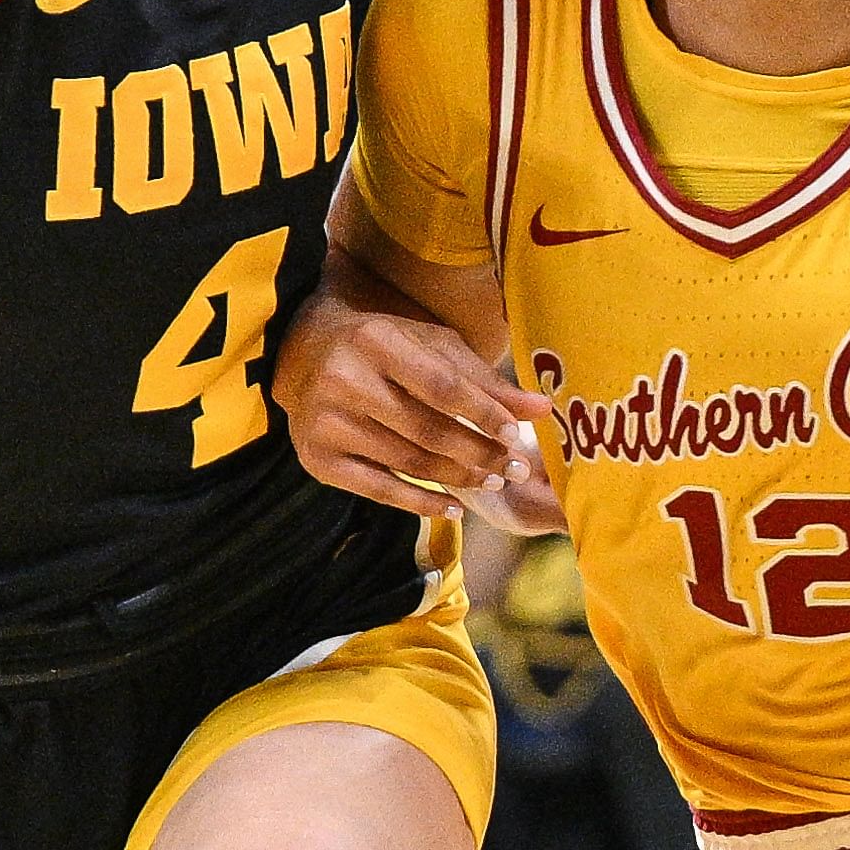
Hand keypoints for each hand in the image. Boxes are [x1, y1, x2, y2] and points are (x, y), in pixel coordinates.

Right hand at [278, 284, 550, 526]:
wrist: (305, 355)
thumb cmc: (387, 348)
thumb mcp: (432, 348)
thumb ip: (484, 380)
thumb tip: (544, 410)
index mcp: (376, 342)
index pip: (441, 386)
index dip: (482, 414)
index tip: (516, 435)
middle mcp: (344, 380)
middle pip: (427, 429)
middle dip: (479, 453)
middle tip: (515, 469)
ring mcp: (327, 423)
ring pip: (408, 462)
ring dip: (458, 478)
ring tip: (492, 482)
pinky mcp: (318, 459)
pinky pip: (380, 490)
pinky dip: (421, 502)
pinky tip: (453, 507)